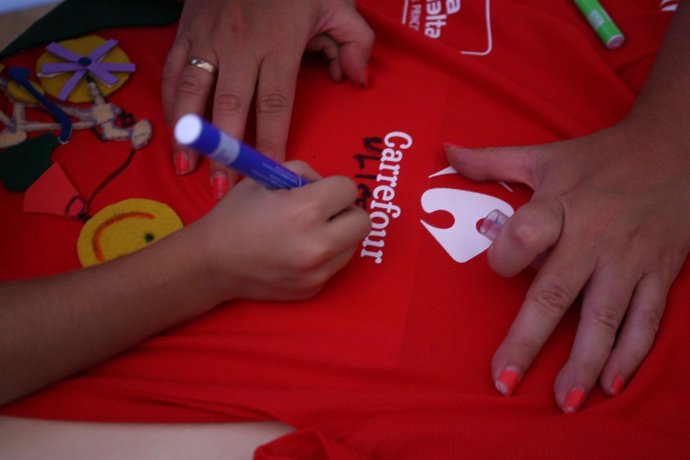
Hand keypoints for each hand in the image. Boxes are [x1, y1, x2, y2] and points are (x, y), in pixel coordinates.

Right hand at [161, 0, 373, 197]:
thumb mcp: (336, 3)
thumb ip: (356, 40)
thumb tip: (359, 79)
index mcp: (278, 46)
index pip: (275, 105)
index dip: (272, 143)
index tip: (271, 174)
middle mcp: (239, 48)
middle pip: (230, 108)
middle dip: (226, 151)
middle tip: (222, 187)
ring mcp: (208, 39)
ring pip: (192, 92)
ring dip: (188, 133)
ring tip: (185, 166)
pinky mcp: (186, 31)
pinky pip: (172, 71)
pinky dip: (169, 103)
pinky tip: (172, 130)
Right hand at [193, 161, 371, 300]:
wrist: (213, 263)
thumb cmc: (236, 216)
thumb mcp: (265, 178)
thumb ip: (304, 173)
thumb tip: (329, 185)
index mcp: (304, 211)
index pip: (349, 190)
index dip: (333, 187)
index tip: (317, 192)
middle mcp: (317, 245)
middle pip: (363, 222)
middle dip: (346, 212)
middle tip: (323, 212)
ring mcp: (318, 272)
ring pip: (354, 245)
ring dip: (339, 234)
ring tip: (307, 232)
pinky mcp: (314, 288)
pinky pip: (336, 264)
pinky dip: (326, 255)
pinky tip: (298, 251)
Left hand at [446, 113, 689, 411]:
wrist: (676, 148)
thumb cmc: (599, 157)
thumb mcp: (545, 154)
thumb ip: (492, 160)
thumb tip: (445, 152)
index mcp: (560, 205)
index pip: (524, 236)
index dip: (503, 257)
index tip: (497, 268)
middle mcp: (593, 237)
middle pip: (556, 293)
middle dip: (529, 340)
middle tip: (505, 382)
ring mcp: (629, 259)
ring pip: (604, 316)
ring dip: (584, 362)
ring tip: (564, 402)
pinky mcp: (659, 272)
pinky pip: (646, 319)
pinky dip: (632, 353)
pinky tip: (612, 385)